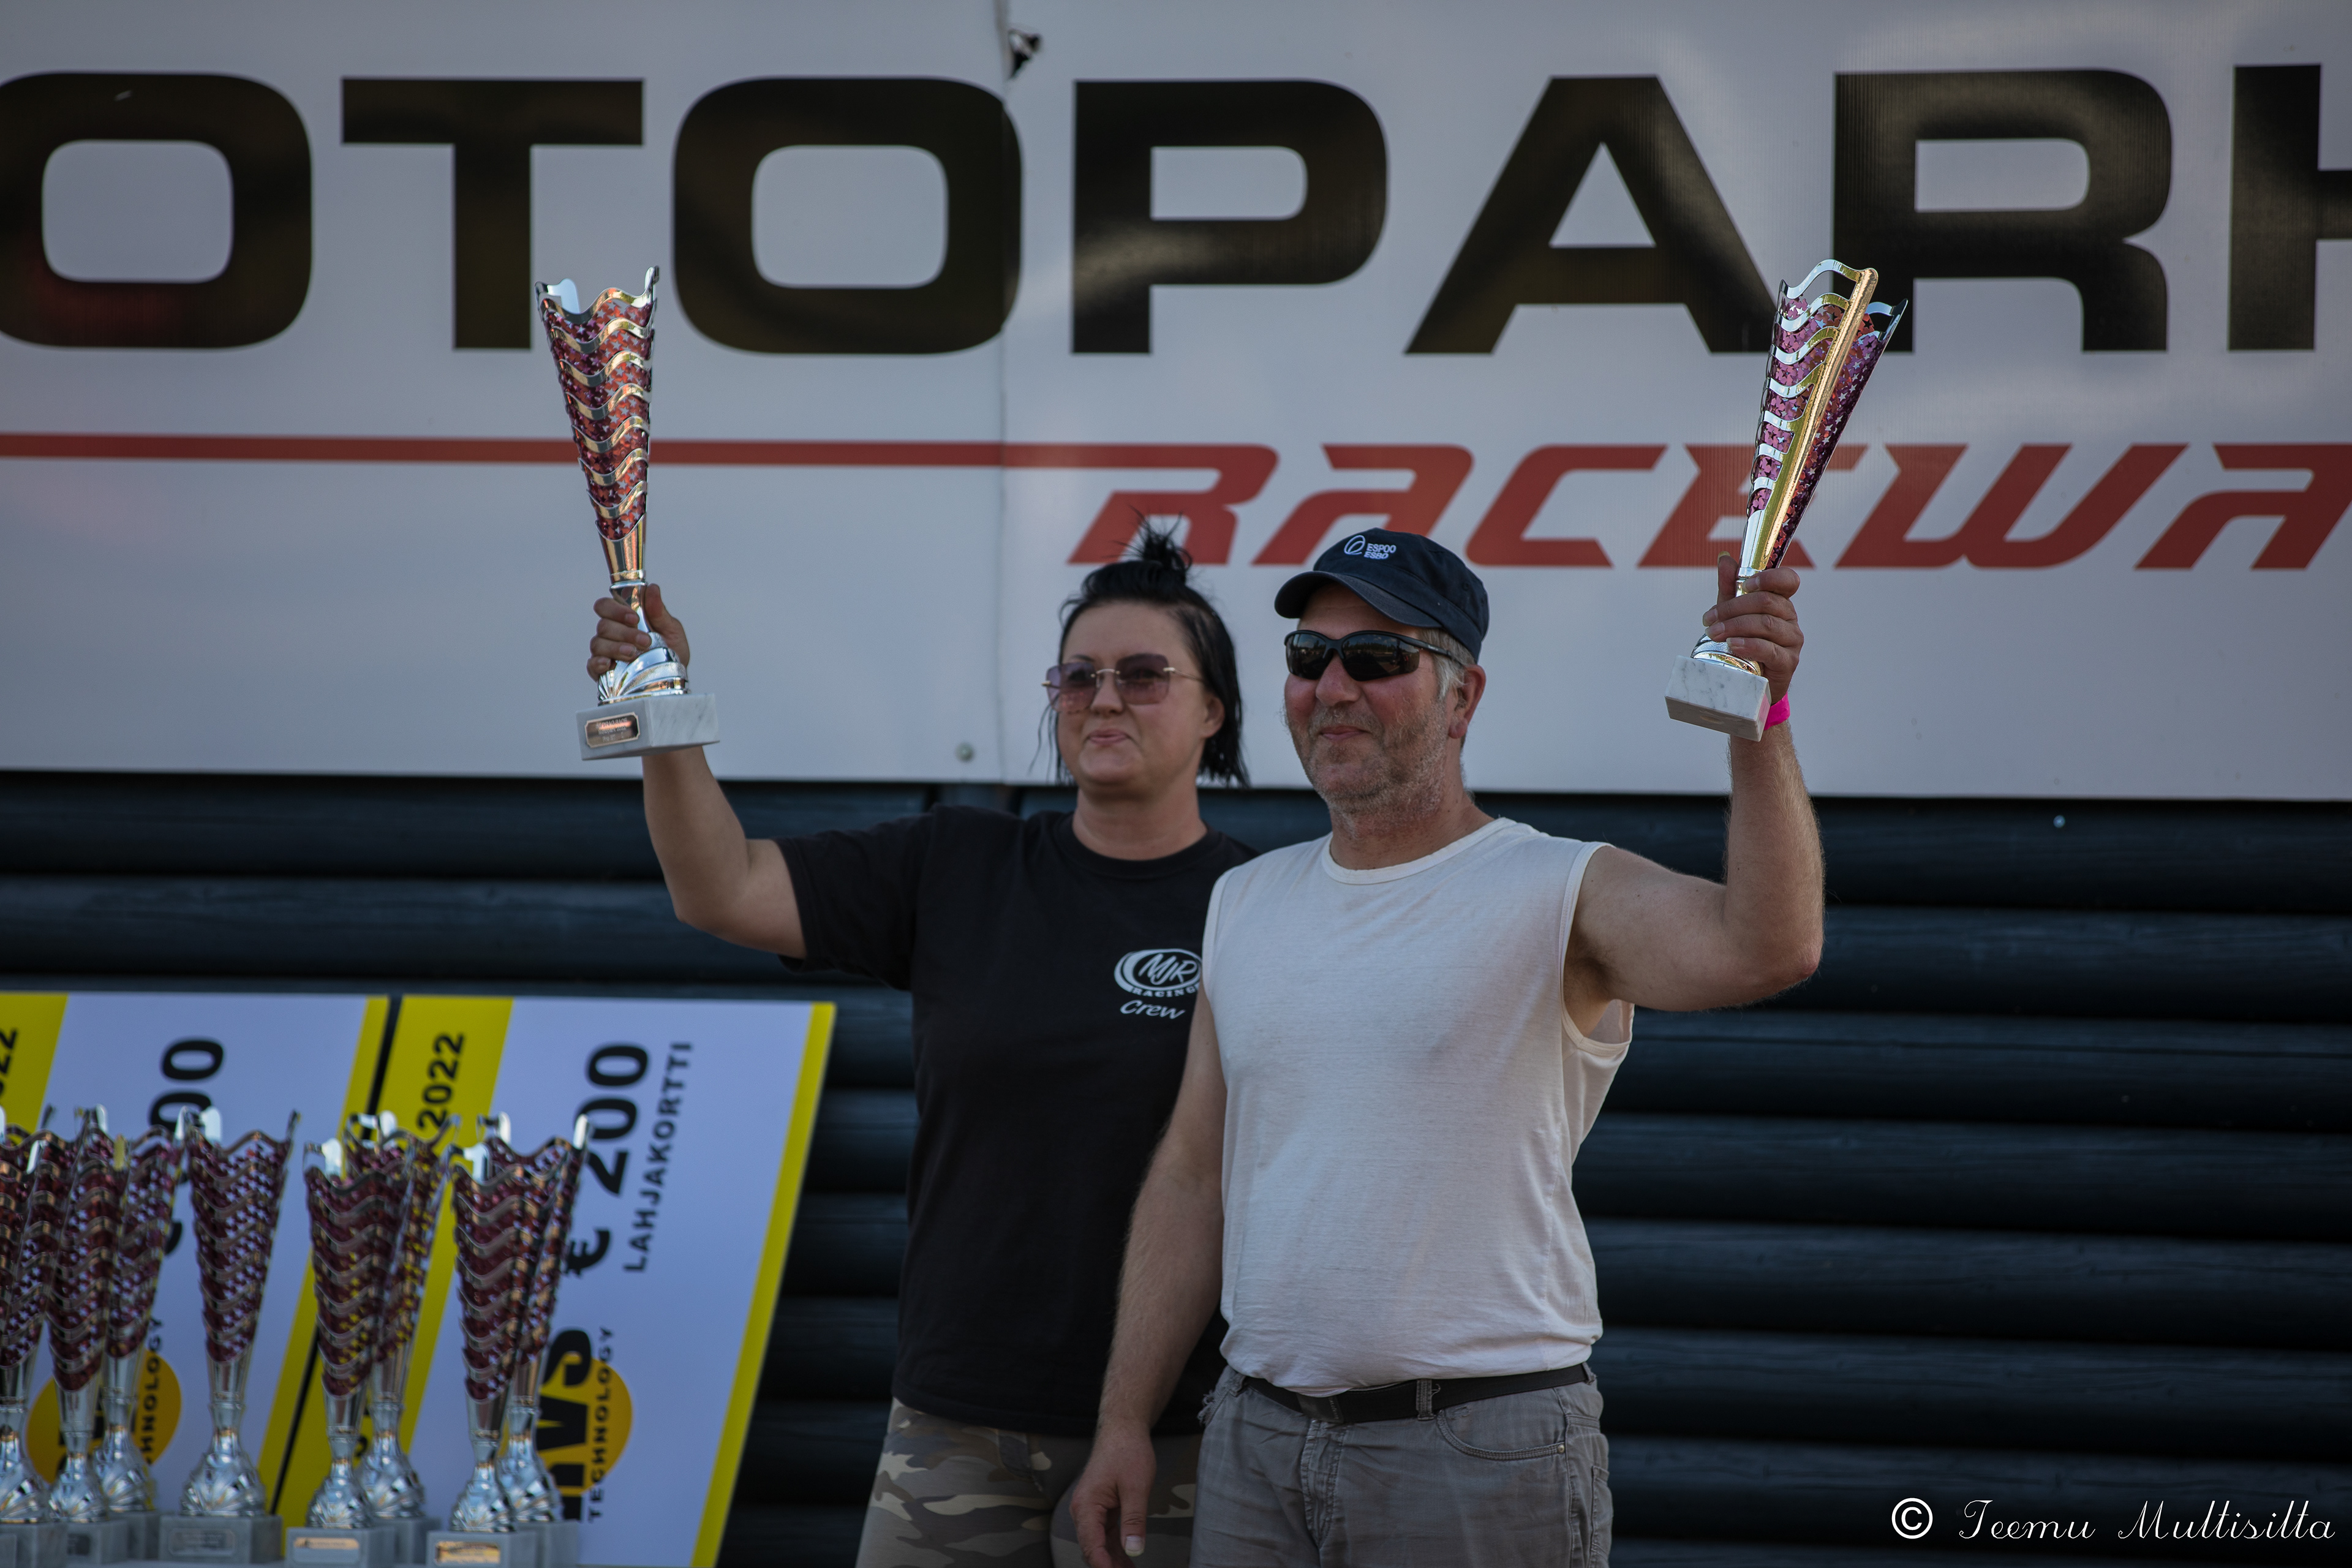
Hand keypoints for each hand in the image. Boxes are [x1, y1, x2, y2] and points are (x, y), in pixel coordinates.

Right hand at [587, 583, 689, 679]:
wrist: (674, 679)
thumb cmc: (671, 651)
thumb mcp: (671, 630)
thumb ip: (659, 611)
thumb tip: (652, 588)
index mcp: (624, 619)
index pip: (606, 606)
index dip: (615, 609)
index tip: (634, 618)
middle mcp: (611, 634)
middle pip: (603, 625)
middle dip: (624, 632)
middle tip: (645, 641)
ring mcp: (605, 652)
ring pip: (598, 643)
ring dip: (616, 647)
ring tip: (634, 654)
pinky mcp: (603, 672)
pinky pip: (592, 665)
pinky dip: (598, 663)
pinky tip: (608, 664)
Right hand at [1067, 1420, 1155, 1566]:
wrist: (1123, 1429)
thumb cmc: (1128, 1452)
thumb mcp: (1136, 1487)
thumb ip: (1134, 1521)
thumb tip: (1133, 1550)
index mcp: (1087, 1505)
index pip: (1091, 1545)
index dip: (1104, 1566)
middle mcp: (1083, 1510)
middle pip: (1092, 1549)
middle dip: (1108, 1566)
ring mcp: (1091, 1510)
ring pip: (1099, 1545)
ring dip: (1113, 1561)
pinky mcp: (1100, 1509)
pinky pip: (1106, 1535)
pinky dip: (1116, 1549)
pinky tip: (1128, 1561)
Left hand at [1702, 555, 1802, 701]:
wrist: (1749, 680)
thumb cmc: (1743, 642)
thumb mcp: (1733, 613)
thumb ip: (1730, 587)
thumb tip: (1725, 559)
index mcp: (1780, 602)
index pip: (1788, 580)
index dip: (1769, 577)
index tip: (1745, 584)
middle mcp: (1790, 618)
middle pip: (1767, 602)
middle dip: (1733, 608)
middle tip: (1709, 619)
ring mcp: (1792, 640)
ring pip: (1766, 624)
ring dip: (1735, 626)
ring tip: (1714, 633)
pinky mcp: (1788, 661)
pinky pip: (1770, 649)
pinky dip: (1749, 644)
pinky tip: (1733, 645)